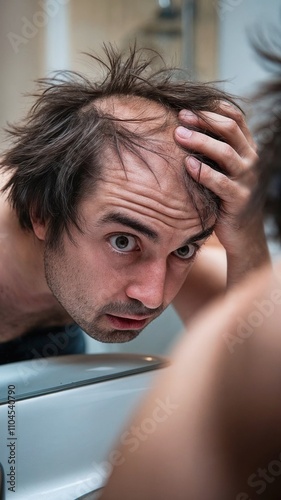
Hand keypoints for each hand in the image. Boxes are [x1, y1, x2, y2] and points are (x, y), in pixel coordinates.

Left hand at [174, 102, 269, 285]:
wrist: (243, 234)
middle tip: (180, 115)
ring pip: (225, 152)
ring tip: (178, 134)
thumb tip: (185, 128)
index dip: (213, 109)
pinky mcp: (239, 199)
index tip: (189, 106)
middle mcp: (251, 161)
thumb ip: (214, 151)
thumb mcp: (224, 171)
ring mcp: (247, 180)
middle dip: (204, 120)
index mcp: (247, 149)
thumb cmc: (226, 199)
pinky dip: (203, 172)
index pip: (236, 118)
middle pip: (230, 130)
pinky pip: (221, 182)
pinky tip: (187, 164)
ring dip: (200, 141)